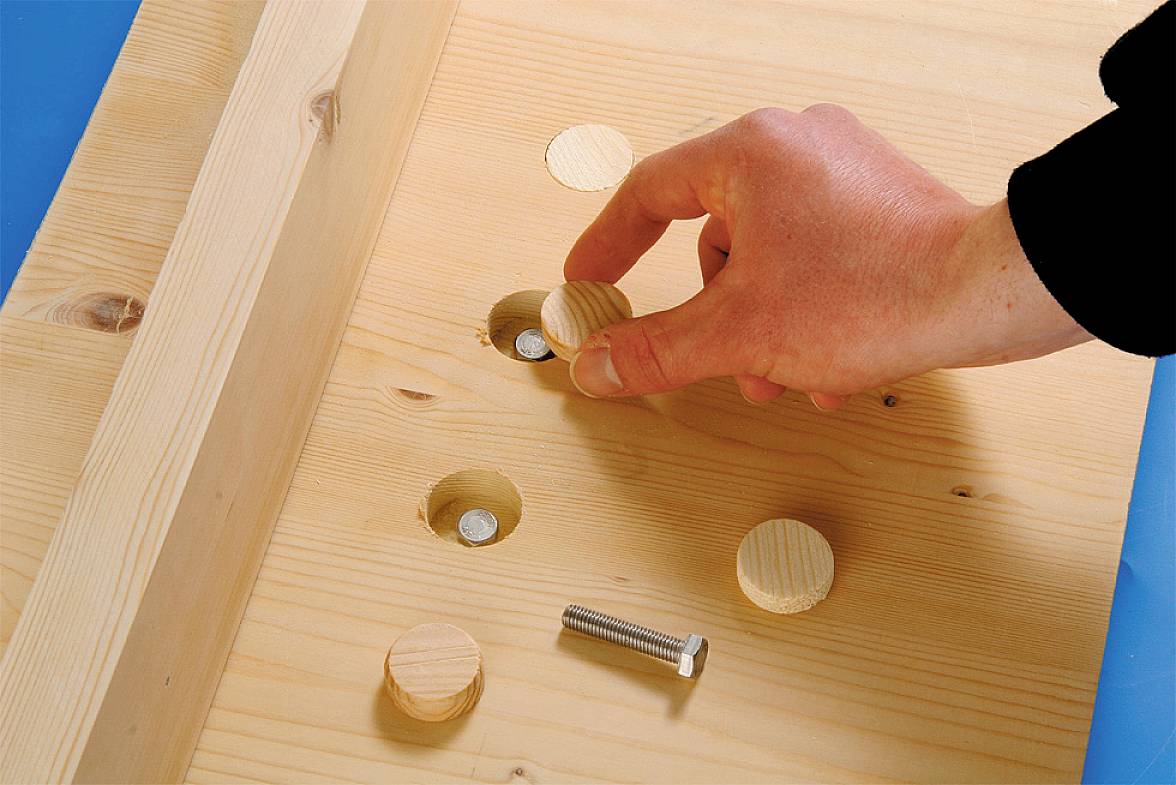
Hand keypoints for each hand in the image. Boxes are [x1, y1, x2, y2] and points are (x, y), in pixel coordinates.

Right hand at [564, 106, 1090, 407]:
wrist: (993, 293)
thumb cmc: (877, 293)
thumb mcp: (739, 333)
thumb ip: (655, 351)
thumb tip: (595, 365)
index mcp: (749, 153)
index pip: (648, 193)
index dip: (608, 245)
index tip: (589, 282)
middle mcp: (795, 144)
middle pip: (711, 235)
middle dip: (711, 314)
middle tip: (709, 358)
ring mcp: (842, 167)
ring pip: (765, 254)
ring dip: (761, 324)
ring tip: (784, 377)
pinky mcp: (878, 199)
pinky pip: (813, 254)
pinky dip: (804, 309)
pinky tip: (824, 365)